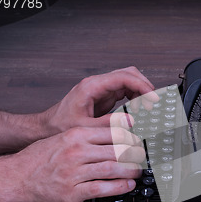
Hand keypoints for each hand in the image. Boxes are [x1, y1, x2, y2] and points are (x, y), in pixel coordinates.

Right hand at [11, 126, 143, 201]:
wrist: (20, 175)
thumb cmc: (44, 156)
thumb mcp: (67, 136)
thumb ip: (92, 135)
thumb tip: (121, 133)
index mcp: (77, 135)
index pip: (113, 133)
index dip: (132, 138)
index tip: (141, 142)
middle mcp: (77, 152)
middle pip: (117, 150)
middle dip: (136, 155)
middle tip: (143, 158)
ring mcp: (74, 172)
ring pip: (112, 168)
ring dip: (131, 171)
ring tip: (138, 171)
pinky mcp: (73, 191)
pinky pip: (102, 188)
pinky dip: (119, 187)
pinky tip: (128, 185)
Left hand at [43, 66, 158, 134]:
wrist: (47, 127)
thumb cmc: (60, 126)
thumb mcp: (85, 128)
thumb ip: (108, 124)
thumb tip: (131, 120)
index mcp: (92, 86)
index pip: (123, 77)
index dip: (142, 85)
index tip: (153, 97)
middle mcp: (97, 84)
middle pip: (128, 73)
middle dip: (144, 86)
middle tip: (152, 102)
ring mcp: (101, 88)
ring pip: (128, 80)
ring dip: (140, 91)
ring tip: (145, 108)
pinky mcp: (104, 95)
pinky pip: (124, 90)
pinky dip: (134, 97)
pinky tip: (136, 109)